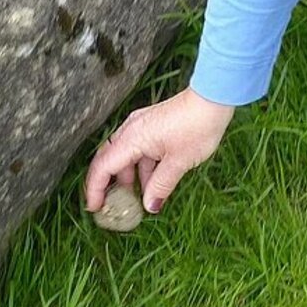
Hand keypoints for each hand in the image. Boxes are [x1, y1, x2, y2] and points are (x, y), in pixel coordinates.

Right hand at [84, 87, 234, 215]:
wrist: (212, 99)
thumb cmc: (197, 126)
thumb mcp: (178, 163)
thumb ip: (160, 186)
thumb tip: (149, 205)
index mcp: (132, 138)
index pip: (103, 167)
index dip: (95, 189)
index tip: (94, 207)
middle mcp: (131, 130)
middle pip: (109, 160)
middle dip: (107, 184)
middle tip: (110, 205)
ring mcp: (142, 125)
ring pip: (126, 155)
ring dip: (129, 177)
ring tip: (138, 197)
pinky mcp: (153, 124)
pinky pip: (139, 149)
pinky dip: (141, 167)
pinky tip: (153, 181)